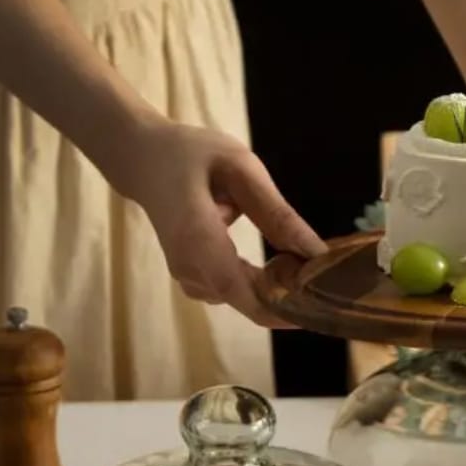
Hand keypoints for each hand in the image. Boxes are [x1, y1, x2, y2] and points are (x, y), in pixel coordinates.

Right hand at [106, 117, 326, 326]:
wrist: (141, 159)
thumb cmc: (192, 155)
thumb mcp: (240, 168)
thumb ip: (277, 212)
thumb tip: (316, 253)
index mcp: (198, 238)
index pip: (243, 293)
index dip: (282, 310)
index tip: (318, 307)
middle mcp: (190, 268)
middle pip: (250, 301)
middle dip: (290, 295)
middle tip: (324, 275)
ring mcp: (188, 279)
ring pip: (246, 299)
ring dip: (277, 288)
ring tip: (300, 261)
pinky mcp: (193, 281)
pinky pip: (236, 292)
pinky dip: (262, 284)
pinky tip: (277, 262)